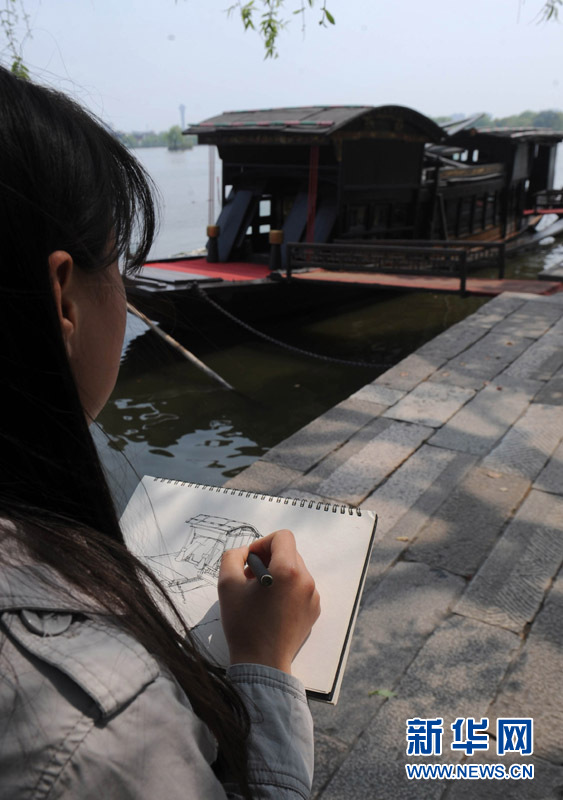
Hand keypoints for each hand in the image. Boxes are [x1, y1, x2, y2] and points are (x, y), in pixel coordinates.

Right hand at [218, 529, 319, 673]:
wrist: (262, 663)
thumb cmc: (244, 624)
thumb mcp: (227, 584)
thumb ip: (233, 557)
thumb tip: (244, 553)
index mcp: (288, 570)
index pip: (282, 537)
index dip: (263, 543)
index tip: (250, 561)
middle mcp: (306, 580)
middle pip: (289, 553)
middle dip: (268, 559)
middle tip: (250, 578)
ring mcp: (312, 596)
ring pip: (295, 570)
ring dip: (277, 575)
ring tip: (260, 594)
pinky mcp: (314, 610)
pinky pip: (300, 588)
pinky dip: (286, 590)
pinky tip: (271, 607)